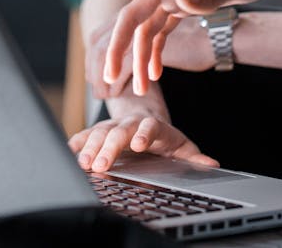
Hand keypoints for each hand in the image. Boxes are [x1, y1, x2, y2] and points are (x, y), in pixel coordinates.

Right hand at [63, 0, 281, 95]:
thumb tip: (181, 5)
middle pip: (132, 16)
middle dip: (118, 48)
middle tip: (108, 79)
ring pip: (144, 28)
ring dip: (138, 58)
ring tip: (137, 89)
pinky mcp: (182, 4)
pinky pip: (159, 30)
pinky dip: (154, 52)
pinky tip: (154, 75)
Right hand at [68, 113, 218, 172]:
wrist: (145, 116)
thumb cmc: (165, 138)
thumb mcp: (182, 148)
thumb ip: (194, 157)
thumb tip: (212, 164)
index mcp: (154, 126)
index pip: (150, 127)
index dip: (144, 134)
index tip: (138, 144)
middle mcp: (131, 123)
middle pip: (120, 132)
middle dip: (110, 147)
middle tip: (102, 164)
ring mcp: (114, 125)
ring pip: (100, 132)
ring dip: (91, 147)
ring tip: (84, 163)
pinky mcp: (100, 130)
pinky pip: (87, 134)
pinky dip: (78, 142)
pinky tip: (69, 151)